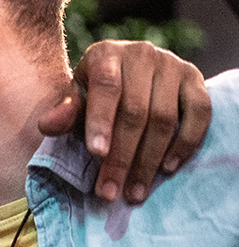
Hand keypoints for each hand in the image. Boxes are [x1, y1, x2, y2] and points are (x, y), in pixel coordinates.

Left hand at [38, 40, 211, 202]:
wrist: (131, 72)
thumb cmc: (97, 92)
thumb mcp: (76, 98)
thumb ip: (64, 113)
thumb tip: (47, 126)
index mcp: (106, 54)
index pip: (106, 87)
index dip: (101, 121)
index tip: (96, 154)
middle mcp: (142, 54)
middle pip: (135, 111)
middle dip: (121, 156)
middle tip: (110, 191)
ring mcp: (173, 65)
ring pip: (164, 118)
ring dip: (149, 160)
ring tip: (135, 191)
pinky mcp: (196, 80)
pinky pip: (199, 114)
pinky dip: (185, 144)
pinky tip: (167, 168)